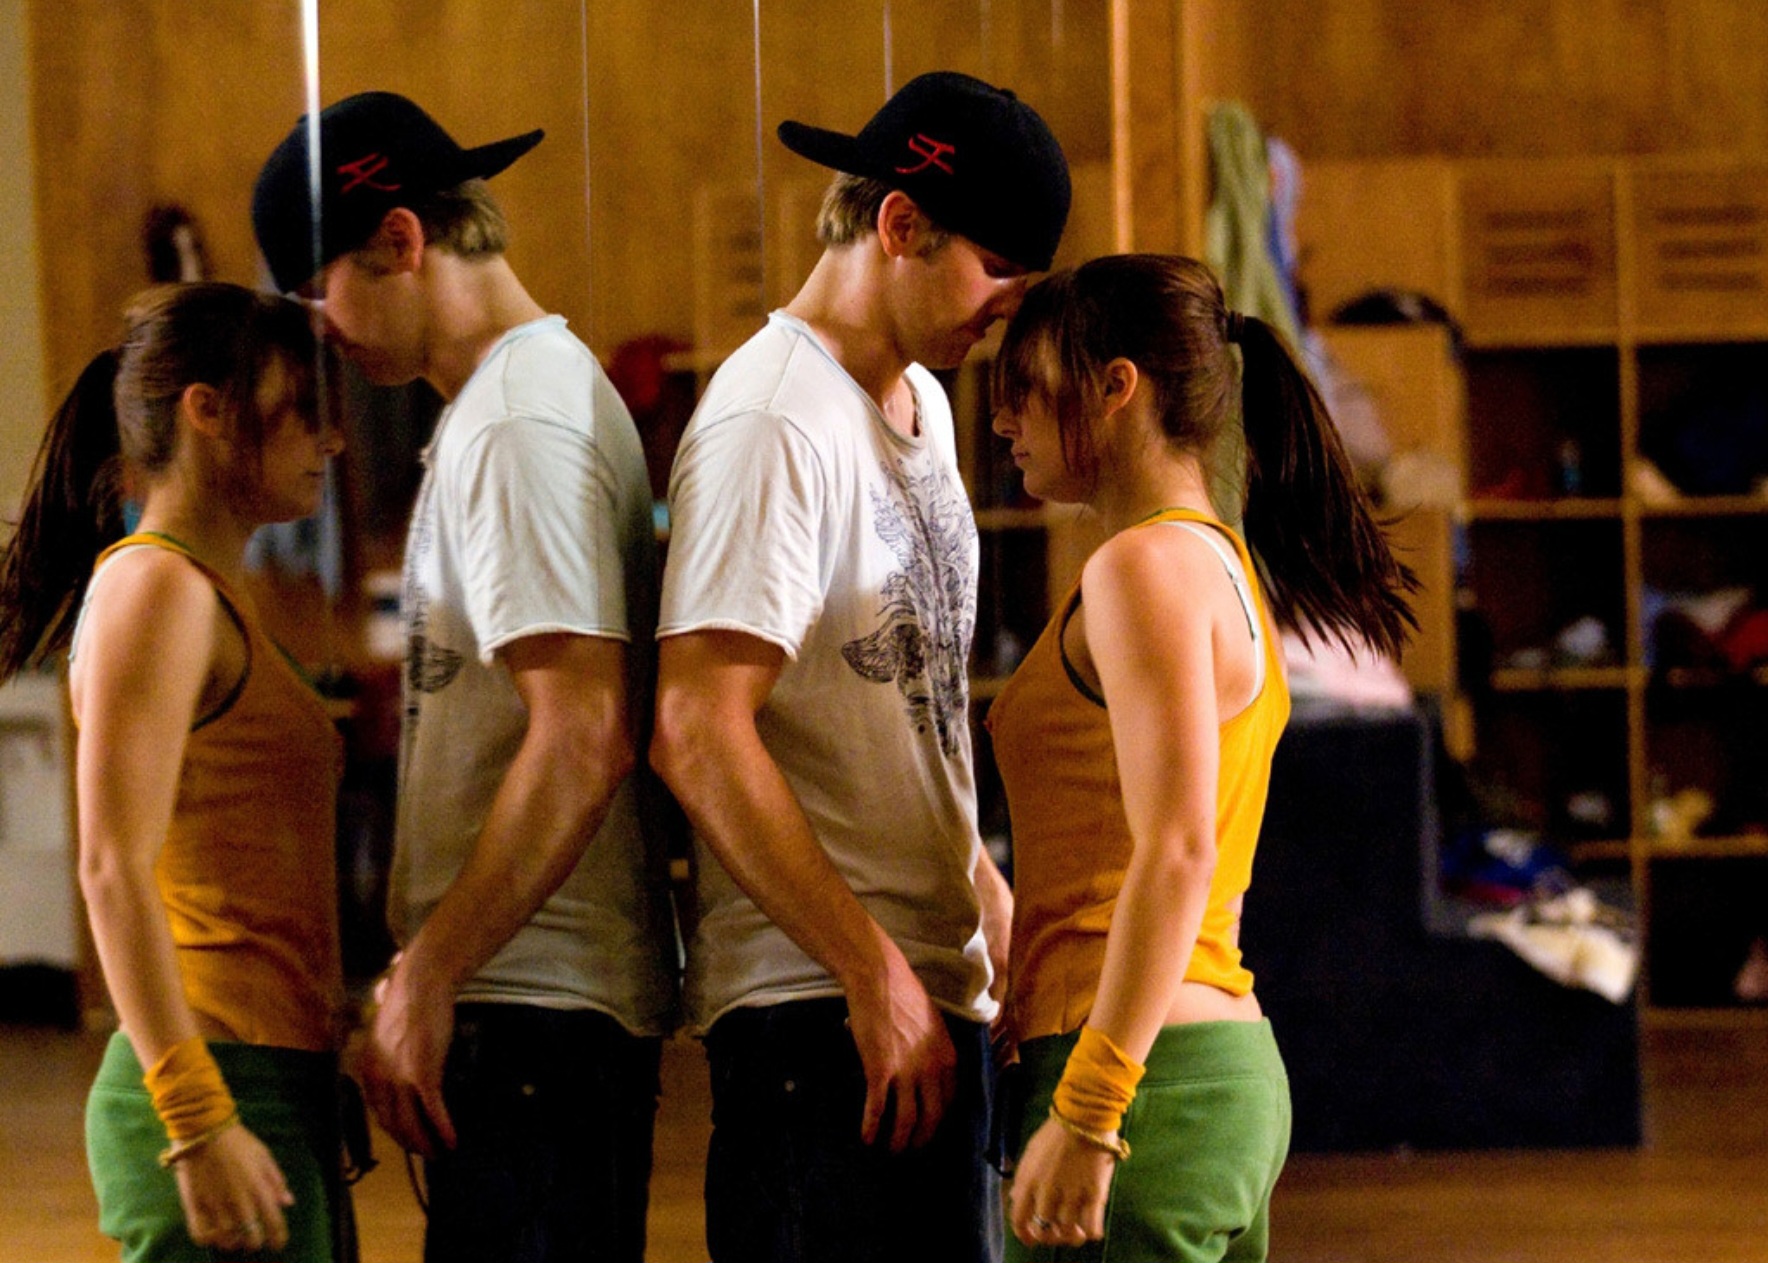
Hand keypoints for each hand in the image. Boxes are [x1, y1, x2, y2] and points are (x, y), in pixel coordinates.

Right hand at [173, 1119, 293, 1252]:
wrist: (204, 1131)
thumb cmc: (239, 1142)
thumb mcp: (265, 1157)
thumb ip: (277, 1182)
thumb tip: (287, 1203)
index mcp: (260, 1190)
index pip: (274, 1225)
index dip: (278, 1239)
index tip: (278, 1243)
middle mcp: (239, 1203)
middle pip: (251, 1239)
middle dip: (255, 1242)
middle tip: (253, 1237)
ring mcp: (215, 1207)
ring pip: (227, 1241)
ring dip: (233, 1241)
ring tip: (234, 1235)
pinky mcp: (194, 1207)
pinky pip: (201, 1236)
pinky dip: (209, 1239)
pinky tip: (213, 1233)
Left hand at [360, 958, 456, 1157]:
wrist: (421, 983)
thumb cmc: (408, 1002)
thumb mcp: (387, 1034)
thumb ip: (389, 1055)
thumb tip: (399, 1066)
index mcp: (368, 1069)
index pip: (378, 1112)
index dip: (395, 1130)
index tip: (410, 1138)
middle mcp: (378, 1078)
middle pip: (392, 1124)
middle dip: (410, 1143)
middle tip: (427, 1153)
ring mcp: (399, 1077)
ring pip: (410, 1123)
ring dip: (426, 1143)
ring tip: (441, 1152)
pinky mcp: (422, 1073)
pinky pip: (432, 1110)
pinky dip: (442, 1128)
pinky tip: (452, 1139)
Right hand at [845, 948, 956, 1151]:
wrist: (879, 978)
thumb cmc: (904, 994)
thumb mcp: (932, 1023)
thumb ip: (932, 1049)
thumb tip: (922, 1067)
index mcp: (948, 1056)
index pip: (949, 1101)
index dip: (938, 1120)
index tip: (928, 1128)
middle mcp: (932, 1069)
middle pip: (932, 1119)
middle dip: (921, 1139)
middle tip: (910, 1149)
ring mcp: (906, 1071)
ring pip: (906, 1121)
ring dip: (897, 1141)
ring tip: (888, 1150)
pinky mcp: (880, 1070)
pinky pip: (877, 1109)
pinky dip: (872, 1127)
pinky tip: (866, 1138)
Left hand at [1007, 1116, 1116, 1247]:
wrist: (1084, 1115)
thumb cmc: (1056, 1132)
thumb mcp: (1031, 1153)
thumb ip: (1024, 1178)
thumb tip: (1015, 1198)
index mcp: (1027, 1181)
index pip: (1019, 1220)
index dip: (1025, 1235)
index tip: (1032, 1239)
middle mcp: (1046, 1192)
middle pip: (1045, 1231)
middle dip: (1051, 1236)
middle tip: (1058, 1232)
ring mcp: (1071, 1195)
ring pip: (1069, 1234)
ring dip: (1072, 1236)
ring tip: (1077, 1230)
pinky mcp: (1095, 1194)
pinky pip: (1092, 1228)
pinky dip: (1091, 1232)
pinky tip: (1091, 1226)